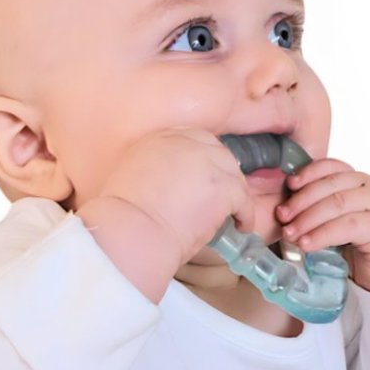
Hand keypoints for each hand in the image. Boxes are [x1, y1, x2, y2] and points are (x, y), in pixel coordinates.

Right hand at [91, 128, 254, 270]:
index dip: (203, 161)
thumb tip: (173, 184)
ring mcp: (208, 161)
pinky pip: (244, 198)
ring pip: (234, 174)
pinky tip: (240, 227)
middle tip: (222, 197)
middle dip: (223, 174)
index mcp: (159, 138)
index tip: (204, 180)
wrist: (132, 232)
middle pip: (218, 152)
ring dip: (235, 195)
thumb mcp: (132, 176)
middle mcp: (185, 141)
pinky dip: (245, 214)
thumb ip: (155, 169)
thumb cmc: (124, 218)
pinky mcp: (224, 185)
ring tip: (233, 215)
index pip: (193, 139)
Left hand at [275, 158, 369, 293]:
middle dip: (301, 201)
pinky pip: (347, 225)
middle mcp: (369, 186)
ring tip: (290, 234)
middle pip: (329, 185)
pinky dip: (323, 234)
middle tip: (282, 217)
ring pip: (336, 204)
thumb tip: (283, 209)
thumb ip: (320, 209)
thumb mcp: (339, 219)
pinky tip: (307, 244)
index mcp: (357, 179)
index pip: (330, 166)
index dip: (307, 173)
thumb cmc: (364, 245)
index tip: (288, 186)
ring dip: (308, 219)